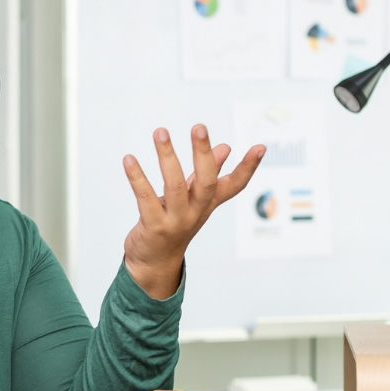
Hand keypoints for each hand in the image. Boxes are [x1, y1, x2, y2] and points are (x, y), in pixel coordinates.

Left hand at [122, 125, 264, 298]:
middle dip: (203, 154)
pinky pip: (146, 198)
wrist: (155, 262)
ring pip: (174, 186)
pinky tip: (129, 160)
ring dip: (167, 156)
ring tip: (160, 132)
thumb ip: (207, 173)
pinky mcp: (154, 227)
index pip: (234, 185)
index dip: (247, 168)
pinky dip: (137, 178)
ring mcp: (176, 221)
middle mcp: (195, 212)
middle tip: (199, 128)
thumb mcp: (194, 199)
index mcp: (207, 203)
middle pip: (206, 182)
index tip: (260, 147)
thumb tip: (225, 147)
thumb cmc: (174, 224)